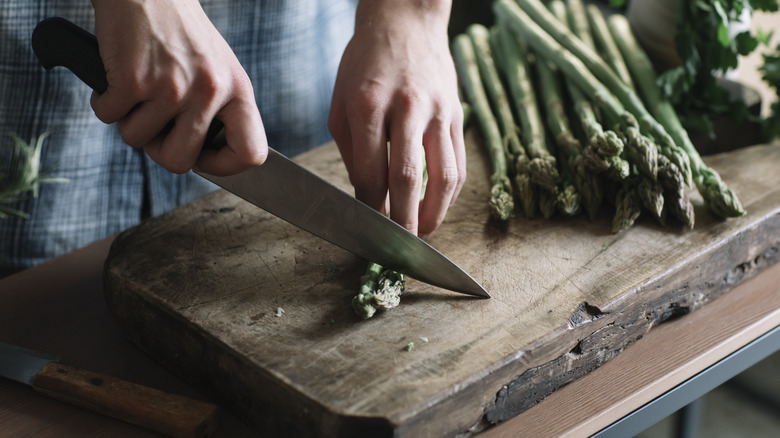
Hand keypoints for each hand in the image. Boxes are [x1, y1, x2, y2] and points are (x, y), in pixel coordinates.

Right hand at [89, 0, 266, 175]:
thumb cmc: (180, 33)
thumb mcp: (218, 70)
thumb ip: (219, 111)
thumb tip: (206, 159)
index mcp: (238, 90)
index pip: (251, 152)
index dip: (225, 166)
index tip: (203, 159)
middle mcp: (210, 91)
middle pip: (180, 162)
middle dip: (159, 150)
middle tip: (155, 126)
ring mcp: (172, 87)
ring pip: (138, 141)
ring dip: (129, 120)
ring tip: (139, 89)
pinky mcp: (134, 79)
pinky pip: (109, 117)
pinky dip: (105, 102)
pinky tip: (118, 77)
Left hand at [328, 0, 465, 236]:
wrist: (405, 22)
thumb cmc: (365, 65)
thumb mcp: (342, 104)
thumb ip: (353, 153)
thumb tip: (366, 197)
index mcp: (369, 105)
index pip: (372, 171)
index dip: (371, 208)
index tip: (368, 230)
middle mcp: (407, 108)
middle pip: (408, 178)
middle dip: (403, 221)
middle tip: (398, 248)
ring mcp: (438, 110)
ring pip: (444, 174)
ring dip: (434, 212)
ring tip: (422, 233)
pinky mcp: (458, 113)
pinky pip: (459, 162)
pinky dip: (450, 192)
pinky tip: (437, 207)